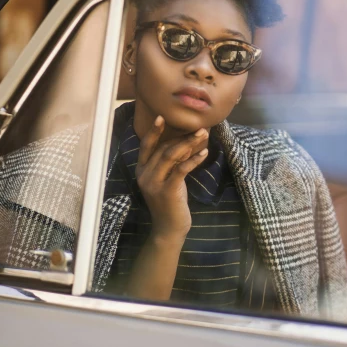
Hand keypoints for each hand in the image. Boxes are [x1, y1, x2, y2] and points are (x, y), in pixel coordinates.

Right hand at [135, 116, 207, 239]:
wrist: (168, 228)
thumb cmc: (170, 203)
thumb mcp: (167, 180)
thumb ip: (170, 163)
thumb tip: (185, 144)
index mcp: (141, 170)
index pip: (146, 146)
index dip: (153, 131)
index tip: (161, 117)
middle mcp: (144, 175)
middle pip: (163, 148)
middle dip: (182, 136)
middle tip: (200, 128)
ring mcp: (154, 183)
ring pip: (170, 155)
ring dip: (189, 144)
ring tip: (203, 135)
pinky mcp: (167, 191)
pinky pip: (180, 169)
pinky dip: (193, 160)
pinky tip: (204, 154)